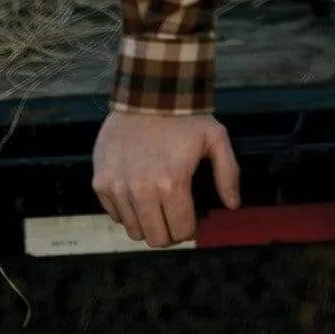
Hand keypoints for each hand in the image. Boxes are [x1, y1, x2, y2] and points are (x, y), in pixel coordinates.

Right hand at [92, 109, 240, 246]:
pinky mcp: (101, 183)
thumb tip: (233, 205)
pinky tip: (138, 192)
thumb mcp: (216, 138)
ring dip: (147, 223)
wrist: (148, 95)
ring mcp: (118, 188)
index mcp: (172, 184)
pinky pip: (114, 215)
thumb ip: (228, 174)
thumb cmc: (185, 118)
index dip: (189, 229)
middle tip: (174, 217)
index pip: (181, 231)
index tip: (190, 220)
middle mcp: (142, 191)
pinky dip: (127, 210)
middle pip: (156, 239)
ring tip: (156, 204)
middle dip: (169, 233)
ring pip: (134, 231)